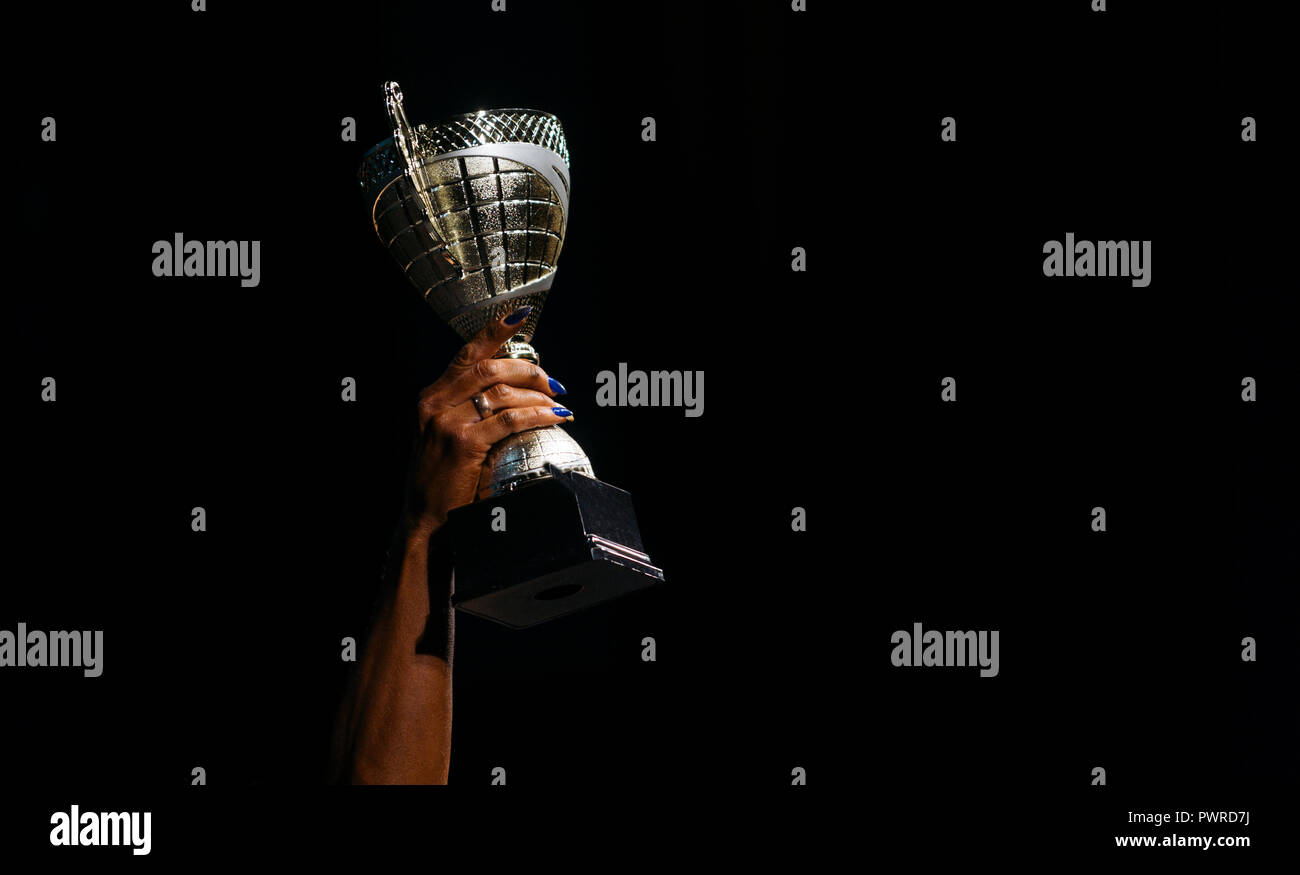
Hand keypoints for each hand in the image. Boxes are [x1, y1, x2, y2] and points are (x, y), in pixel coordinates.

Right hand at [402, 307, 571, 535]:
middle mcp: (435, 404)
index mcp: (431, 397)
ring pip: (502, 393)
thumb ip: (466, 410)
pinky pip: (510, 420)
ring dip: (538, 396)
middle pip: (490, 369)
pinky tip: (555, 418)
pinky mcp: (464, 444)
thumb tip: (512, 390)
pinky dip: (537, 415)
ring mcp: (447, 423)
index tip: (519, 317)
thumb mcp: (443, 436)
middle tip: (554, 384)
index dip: (495, 333)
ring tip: (559, 404)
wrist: (426, 519)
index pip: (467, 355)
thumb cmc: (441, 480)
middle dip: (529, 371)